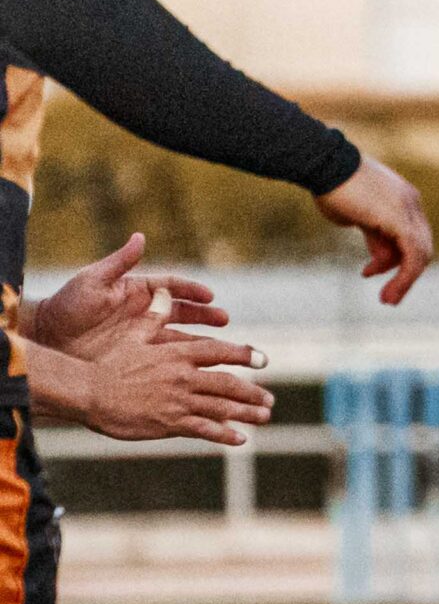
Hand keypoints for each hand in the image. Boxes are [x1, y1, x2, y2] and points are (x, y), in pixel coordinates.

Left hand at [23, 234, 227, 350]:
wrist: (49, 338)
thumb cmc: (67, 305)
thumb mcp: (92, 281)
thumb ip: (119, 262)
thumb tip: (141, 236)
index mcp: (138, 291)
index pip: (172, 287)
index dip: (191, 290)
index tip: (209, 295)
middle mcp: (145, 312)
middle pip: (184, 312)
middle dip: (205, 316)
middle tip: (224, 320)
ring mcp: (144, 335)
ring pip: (181, 336)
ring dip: (203, 340)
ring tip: (224, 346)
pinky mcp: (140, 355)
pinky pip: (168, 357)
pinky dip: (186, 361)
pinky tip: (202, 366)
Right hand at [69, 300, 273, 445]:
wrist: (86, 391)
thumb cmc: (107, 363)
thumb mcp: (132, 336)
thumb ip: (154, 317)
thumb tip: (163, 292)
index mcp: (176, 354)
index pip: (219, 352)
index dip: (244, 355)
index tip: (263, 360)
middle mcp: (183, 377)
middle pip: (227, 383)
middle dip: (252, 392)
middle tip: (270, 399)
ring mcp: (178, 401)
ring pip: (222, 407)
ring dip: (246, 413)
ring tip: (265, 416)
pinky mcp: (169, 422)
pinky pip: (204, 429)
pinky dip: (224, 434)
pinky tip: (240, 439)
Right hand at [315, 155, 432, 304]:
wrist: (322, 164)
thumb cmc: (331, 185)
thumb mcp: (357, 214)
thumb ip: (374, 233)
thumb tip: (380, 255)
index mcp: (404, 199)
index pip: (412, 236)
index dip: (394, 258)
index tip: (370, 271)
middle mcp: (411, 204)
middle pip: (419, 247)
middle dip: (404, 273)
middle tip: (388, 296)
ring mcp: (409, 210)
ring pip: (420, 255)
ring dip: (404, 282)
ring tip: (387, 300)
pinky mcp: (400, 220)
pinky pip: (412, 256)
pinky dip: (404, 278)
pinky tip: (389, 292)